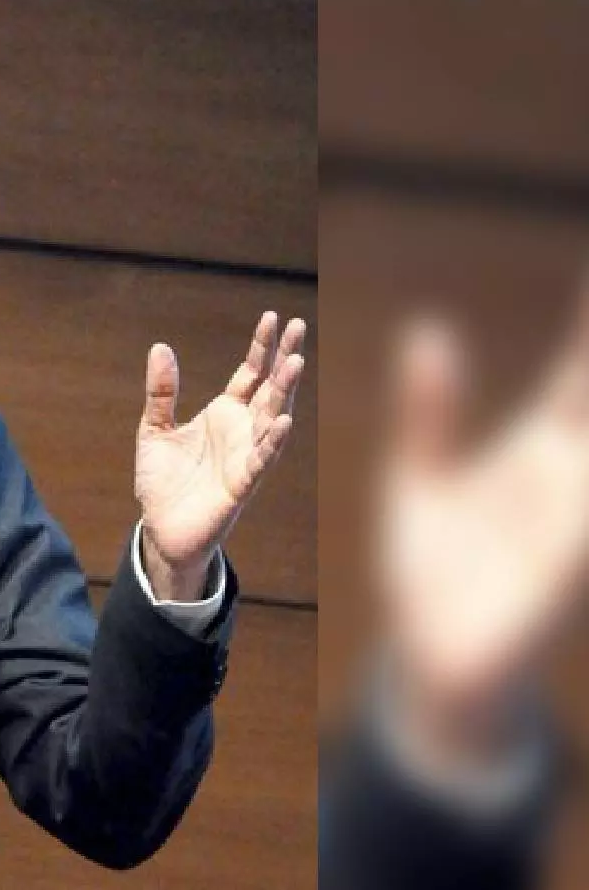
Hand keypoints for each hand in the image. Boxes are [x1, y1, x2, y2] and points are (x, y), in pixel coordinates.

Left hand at [136, 312, 306, 599]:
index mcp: (224, 414)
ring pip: (272, 418)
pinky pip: (260, 459)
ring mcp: (245, 456)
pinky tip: (282, 419)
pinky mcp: (241, 484)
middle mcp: (242, 431)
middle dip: (284, 358)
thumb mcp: (153, 429)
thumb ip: (161, 392)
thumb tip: (159, 347)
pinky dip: (272, 440)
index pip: (250, 373)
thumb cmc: (163, 481)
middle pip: (270, 387)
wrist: (160, 528)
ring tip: (296, 361)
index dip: (261, 346)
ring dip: (285, 391)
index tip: (273, 316)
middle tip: (300, 325)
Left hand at [381, 312, 588, 765]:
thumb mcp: (418, 477)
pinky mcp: (569, 557)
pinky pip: (586, 515)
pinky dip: (587, 485)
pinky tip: (582, 451)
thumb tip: (428, 331)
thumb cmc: (429, 570)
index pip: (578, 370)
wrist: (431, 659)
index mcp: (538, 448)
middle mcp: (571, 473)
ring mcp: (578, 513)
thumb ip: (428, 411)